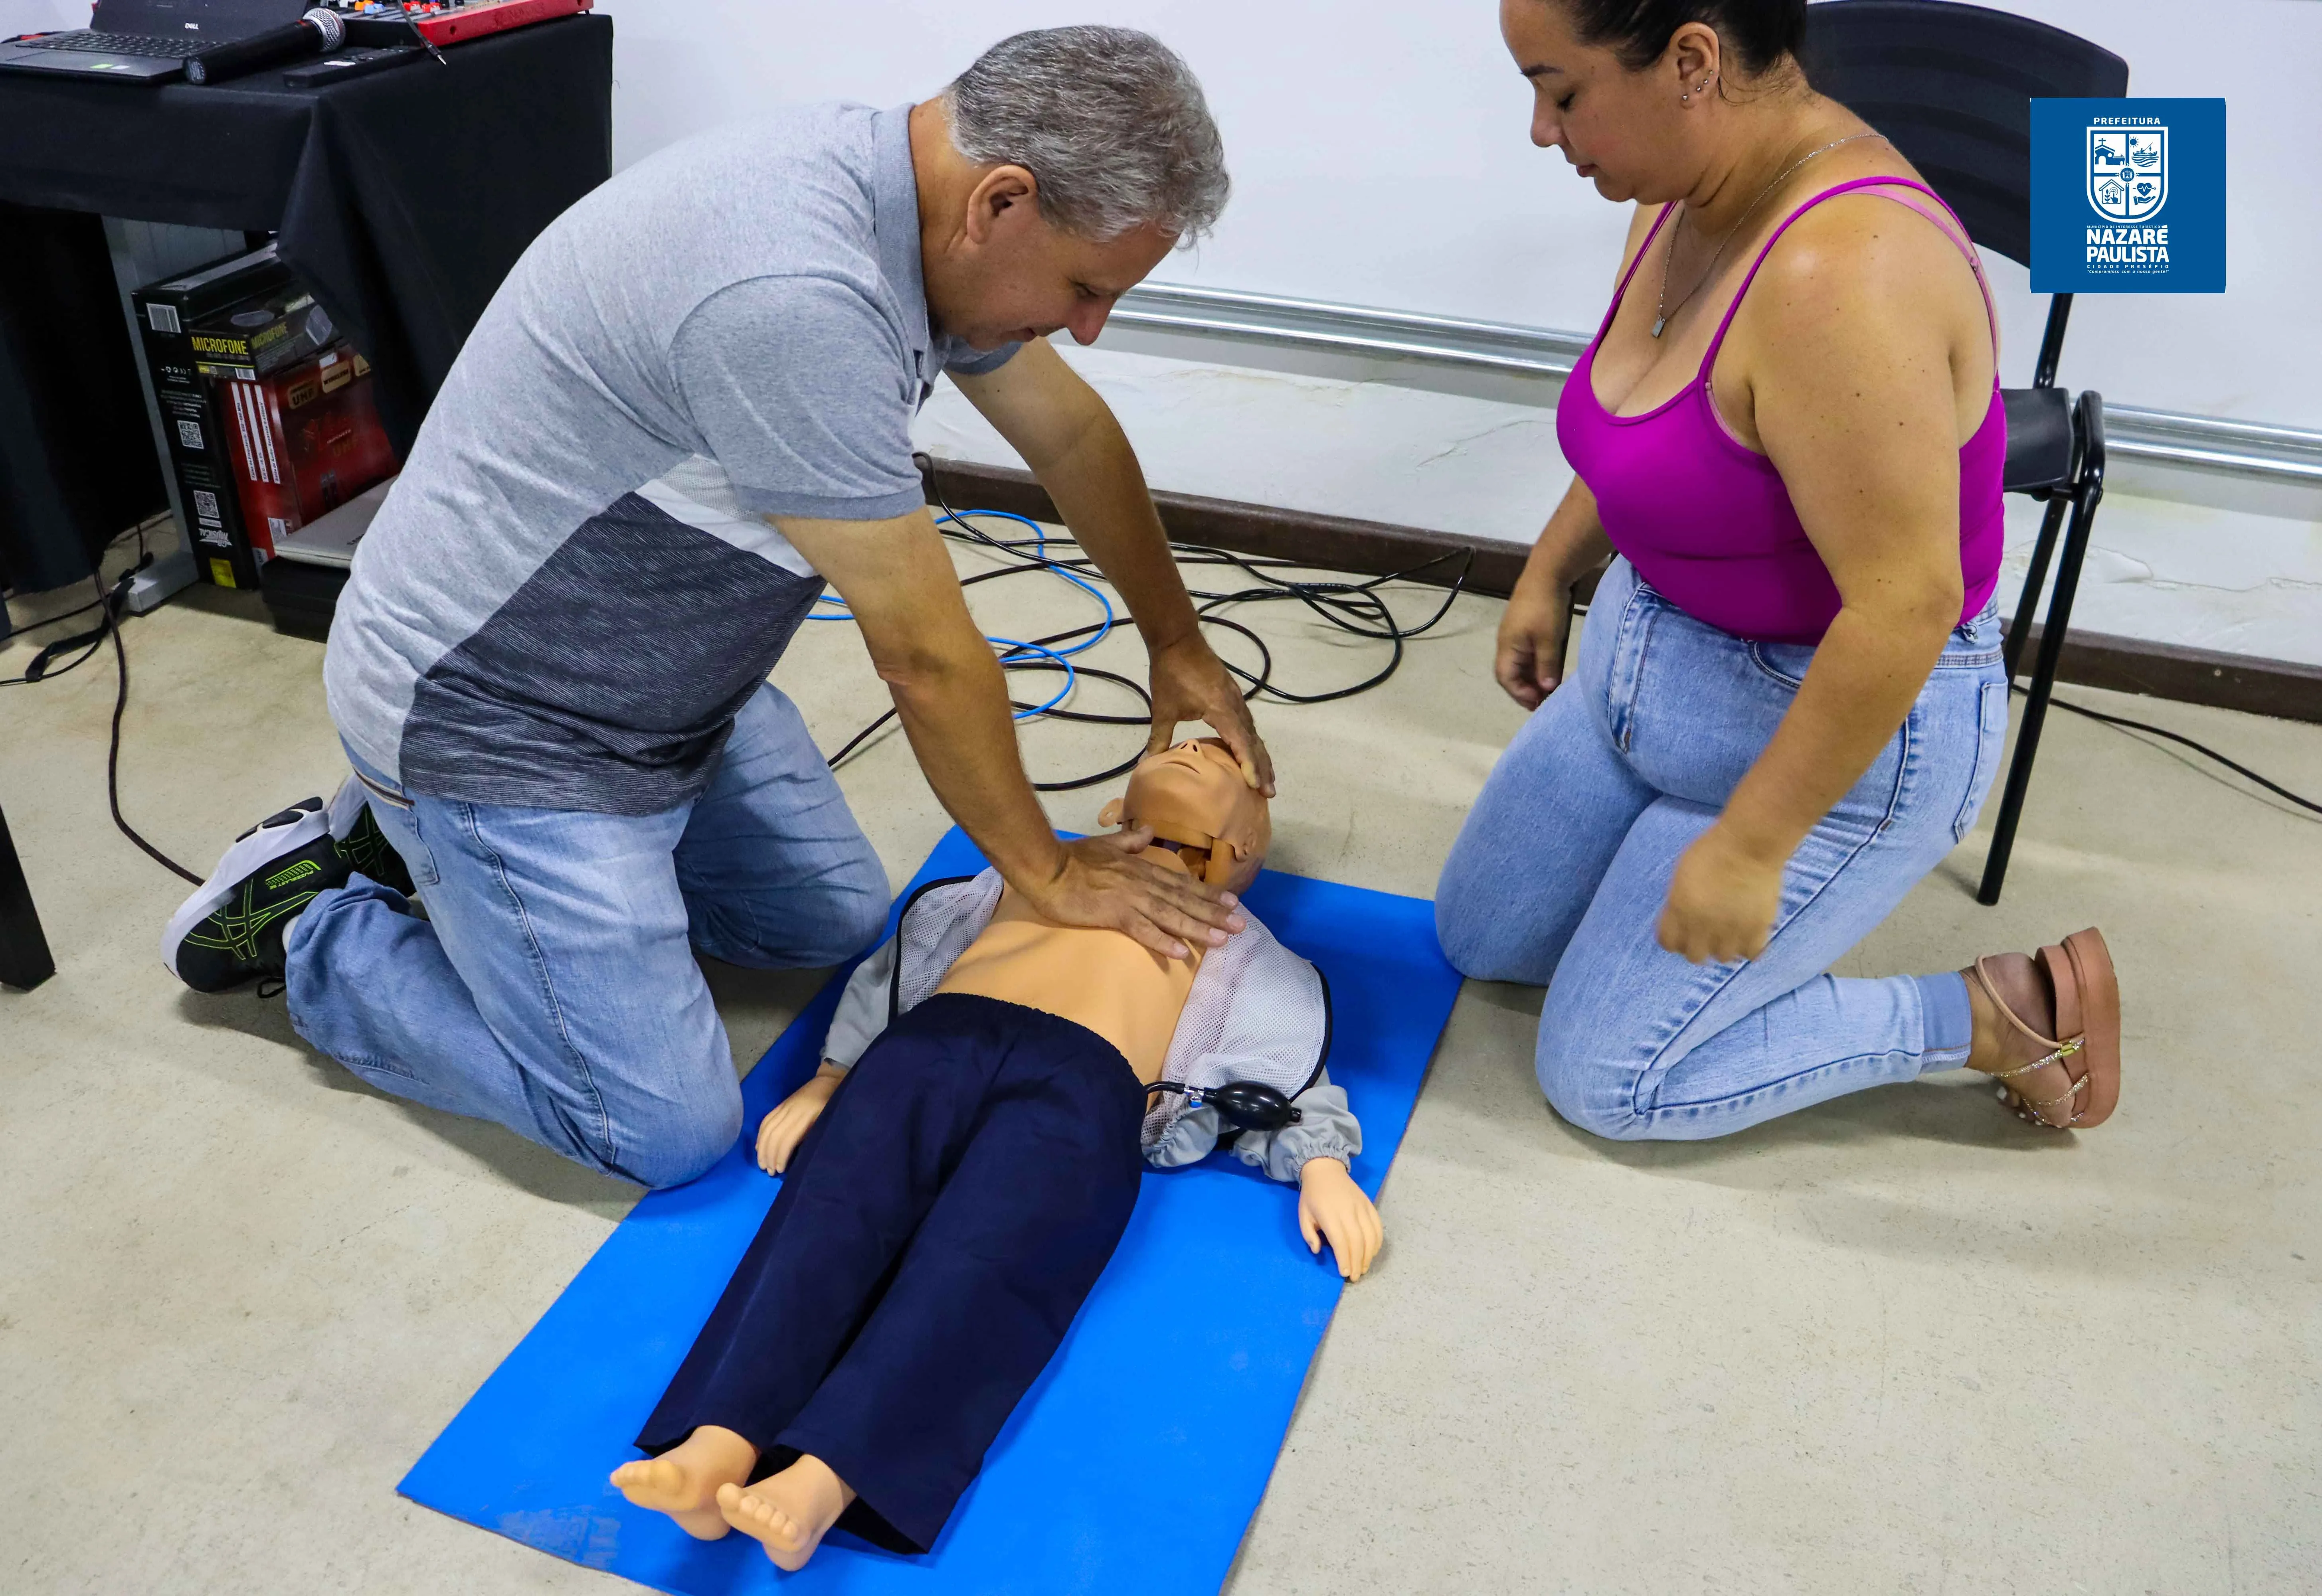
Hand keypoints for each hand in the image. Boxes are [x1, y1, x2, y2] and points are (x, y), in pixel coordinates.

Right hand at [756, 1064, 843, 1173]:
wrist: (830, 1080)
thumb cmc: (835, 1105)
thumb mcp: (829, 1120)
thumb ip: (814, 1135)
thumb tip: (800, 1156)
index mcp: (807, 1116)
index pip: (787, 1139)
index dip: (781, 1156)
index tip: (779, 1170)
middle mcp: (792, 1110)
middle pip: (774, 1135)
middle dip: (769, 1155)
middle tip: (768, 1171)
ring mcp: (785, 1106)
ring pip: (767, 1128)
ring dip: (762, 1148)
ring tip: (761, 1163)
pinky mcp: (782, 1104)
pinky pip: (766, 1120)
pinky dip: (760, 1135)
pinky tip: (759, 1147)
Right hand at [1017, 826, 1249, 960]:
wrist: (1046, 867)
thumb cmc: (1072, 858)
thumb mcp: (1105, 844)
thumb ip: (1129, 841)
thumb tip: (1147, 831)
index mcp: (1141, 868)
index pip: (1182, 883)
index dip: (1208, 893)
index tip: (1232, 902)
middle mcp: (1143, 883)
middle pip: (1185, 900)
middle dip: (1214, 914)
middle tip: (1241, 926)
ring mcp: (1130, 898)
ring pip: (1171, 915)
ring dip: (1199, 928)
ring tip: (1223, 939)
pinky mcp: (1114, 913)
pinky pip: (1142, 930)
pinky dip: (1162, 941)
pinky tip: (1180, 953)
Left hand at [1145, 632, 1274, 795]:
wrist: (1178, 640)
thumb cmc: (1170, 674)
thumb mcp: (1163, 709)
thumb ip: (1158, 738)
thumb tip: (1147, 763)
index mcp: (1221, 709)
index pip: (1241, 742)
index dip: (1248, 765)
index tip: (1254, 785)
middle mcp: (1235, 706)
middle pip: (1254, 741)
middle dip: (1262, 768)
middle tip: (1269, 793)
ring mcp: (1236, 700)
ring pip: (1254, 733)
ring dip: (1261, 757)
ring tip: (1267, 779)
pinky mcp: (1233, 695)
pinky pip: (1248, 724)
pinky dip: (1253, 742)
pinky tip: (1252, 753)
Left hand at [1297, 1157, 1382, 1281]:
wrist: (1325, 1169)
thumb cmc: (1312, 1196)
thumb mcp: (1303, 1214)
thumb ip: (1309, 1234)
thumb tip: (1317, 1250)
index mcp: (1329, 1214)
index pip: (1340, 1240)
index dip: (1344, 1258)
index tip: (1344, 1273)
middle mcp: (1348, 1210)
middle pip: (1357, 1241)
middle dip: (1357, 1262)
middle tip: (1355, 1277)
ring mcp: (1361, 1206)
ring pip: (1370, 1235)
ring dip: (1368, 1255)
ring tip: (1364, 1268)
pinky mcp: (1369, 1204)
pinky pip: (1377, 1226)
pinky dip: (1377, 1241)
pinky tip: (1372, 1253)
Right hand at [1495, 558, 1575, 710]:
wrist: (1547, 574)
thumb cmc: (1545, 609)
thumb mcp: (1548, 641)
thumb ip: (1546, 666)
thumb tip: (1546, 689)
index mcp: (1507, 647)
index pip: (1506, 678)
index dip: (1520, 694)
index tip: (1538, 702)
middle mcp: (1507, 643)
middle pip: (1511, 674)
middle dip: (1525, 689)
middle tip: (1544, 700)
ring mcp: (1515, 635)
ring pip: (1519, 664)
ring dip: (1532, 678)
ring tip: (1548, 688)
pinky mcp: (1524, 628)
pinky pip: (1526, 654)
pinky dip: (1536, 665)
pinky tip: (1549, 669)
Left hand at [1657, 823, 1786, 963]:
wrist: (1749, 845)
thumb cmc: (1712, 850)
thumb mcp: (1682, 875)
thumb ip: (1679, 901)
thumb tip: (1682, 918)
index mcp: (1679, 910)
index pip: (1668, 943)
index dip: (1674, 939)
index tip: (1681, 933)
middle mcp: (1703, 925)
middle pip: (1695, 956)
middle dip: (1698, 946)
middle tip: (1706, 933)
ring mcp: (1731, 930)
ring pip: (1723, 958)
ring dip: (1724, 947)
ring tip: (1729, 932)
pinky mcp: (1757, 928)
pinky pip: (1751, 954)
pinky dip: (1749, 947)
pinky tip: (1748, 934)